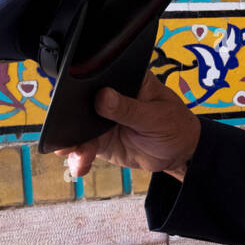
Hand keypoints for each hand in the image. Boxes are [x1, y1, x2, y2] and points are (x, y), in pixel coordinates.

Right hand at [54, 71, 201, 181]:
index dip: (83, 87)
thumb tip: (103, 96)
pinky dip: (80, 157)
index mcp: (126, 80)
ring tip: (72, 153)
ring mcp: (102, 120)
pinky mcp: (100, 140)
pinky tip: (80, 165)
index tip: (71, 100)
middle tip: (64, 132)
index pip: (100, 78)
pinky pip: (84, 148)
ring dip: (71, 142)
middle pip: (81, 103)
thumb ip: (129, 109)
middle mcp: (110, 97)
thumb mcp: (156, 116)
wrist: (180, 154)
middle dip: (69, 118)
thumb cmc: (176, 126)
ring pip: (78, 128)